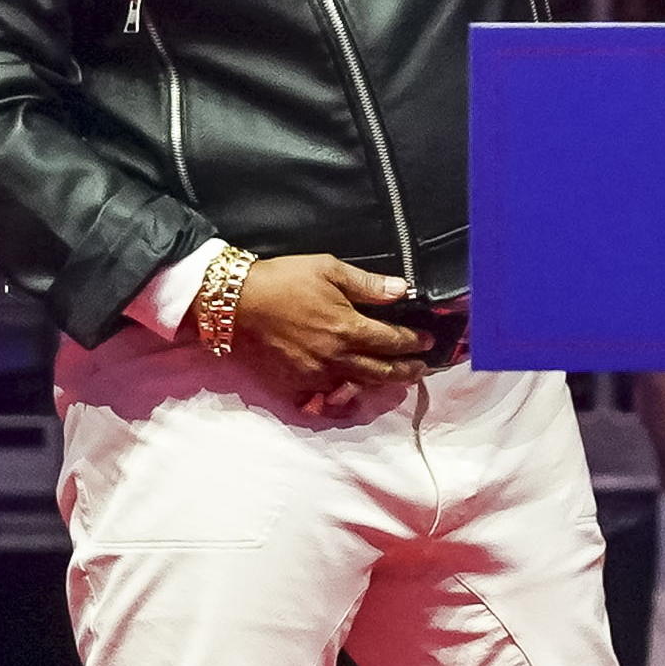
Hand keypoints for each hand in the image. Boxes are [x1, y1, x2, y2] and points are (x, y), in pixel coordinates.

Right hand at [227, 251, 433, 407]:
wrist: (236, 303)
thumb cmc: (283, 280)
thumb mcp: (328, 269)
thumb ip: (366, 284)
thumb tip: (401, 290)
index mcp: (348, 328)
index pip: (393, 340)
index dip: (415, 342)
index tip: (428, 341)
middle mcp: (337, 357)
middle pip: (383, 371)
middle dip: (407, 370)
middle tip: (422, 368)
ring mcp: (317, 375)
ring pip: (359, 386)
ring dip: (382, 383)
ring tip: (395, 379)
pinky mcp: (297, 385)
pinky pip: (327, 396)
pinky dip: (344, 394)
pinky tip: (351, 390)